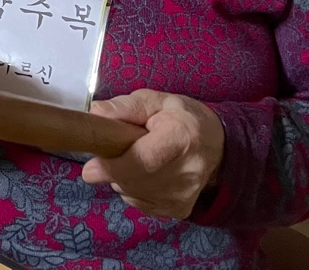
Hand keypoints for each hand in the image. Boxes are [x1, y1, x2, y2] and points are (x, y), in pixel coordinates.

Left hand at [81, 89, 224, 218]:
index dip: (113, 168)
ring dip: (122, 179)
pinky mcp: (180, 209)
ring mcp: (185, 195)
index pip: (142, 161)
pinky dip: (133, 190)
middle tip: (112, 152)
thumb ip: (126, 106)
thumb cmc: (182, 117)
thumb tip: (97, 113)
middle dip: (113, 170)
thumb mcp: (157, 100)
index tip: (90, 169)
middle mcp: (187, 172)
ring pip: (133, 194)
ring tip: (134, 159)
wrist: (218, 145)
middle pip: (134, 182)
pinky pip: (141, 204)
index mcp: (181, 138)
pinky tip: (143, 174)